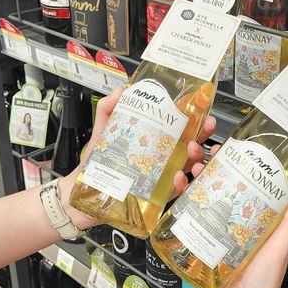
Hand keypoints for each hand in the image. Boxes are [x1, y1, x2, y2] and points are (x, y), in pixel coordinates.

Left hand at [58, 87, 216, 229]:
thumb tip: (121, 90)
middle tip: (204, 130)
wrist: (82, 191)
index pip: (183, 129)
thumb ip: (109, 109)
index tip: (204, 112)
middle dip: (205, 138)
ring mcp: (163, 178)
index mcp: (157, 142)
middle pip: (194, 147)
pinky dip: (181, 184)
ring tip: (192, 152)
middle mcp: (165, 159)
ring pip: (191, 169)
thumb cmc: (97, 161)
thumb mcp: (103, 131)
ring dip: (197, 160)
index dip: (197, 120)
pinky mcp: (157, 197)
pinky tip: (176, 176)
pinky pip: (177, 192)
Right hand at [175, 147, 287, 287]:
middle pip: (216, 185)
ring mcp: (211, 232)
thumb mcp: (276, 251)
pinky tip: (176, 188)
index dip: (233, 164)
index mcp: (252, 221)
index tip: (226, 148)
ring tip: (185, 167)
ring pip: (197, 196)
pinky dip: (177, 200)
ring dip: (189, 178)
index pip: (242, 184)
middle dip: (205, 166)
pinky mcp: (194, 243)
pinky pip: (183, 217)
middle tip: (197, 152)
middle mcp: (230, 223)